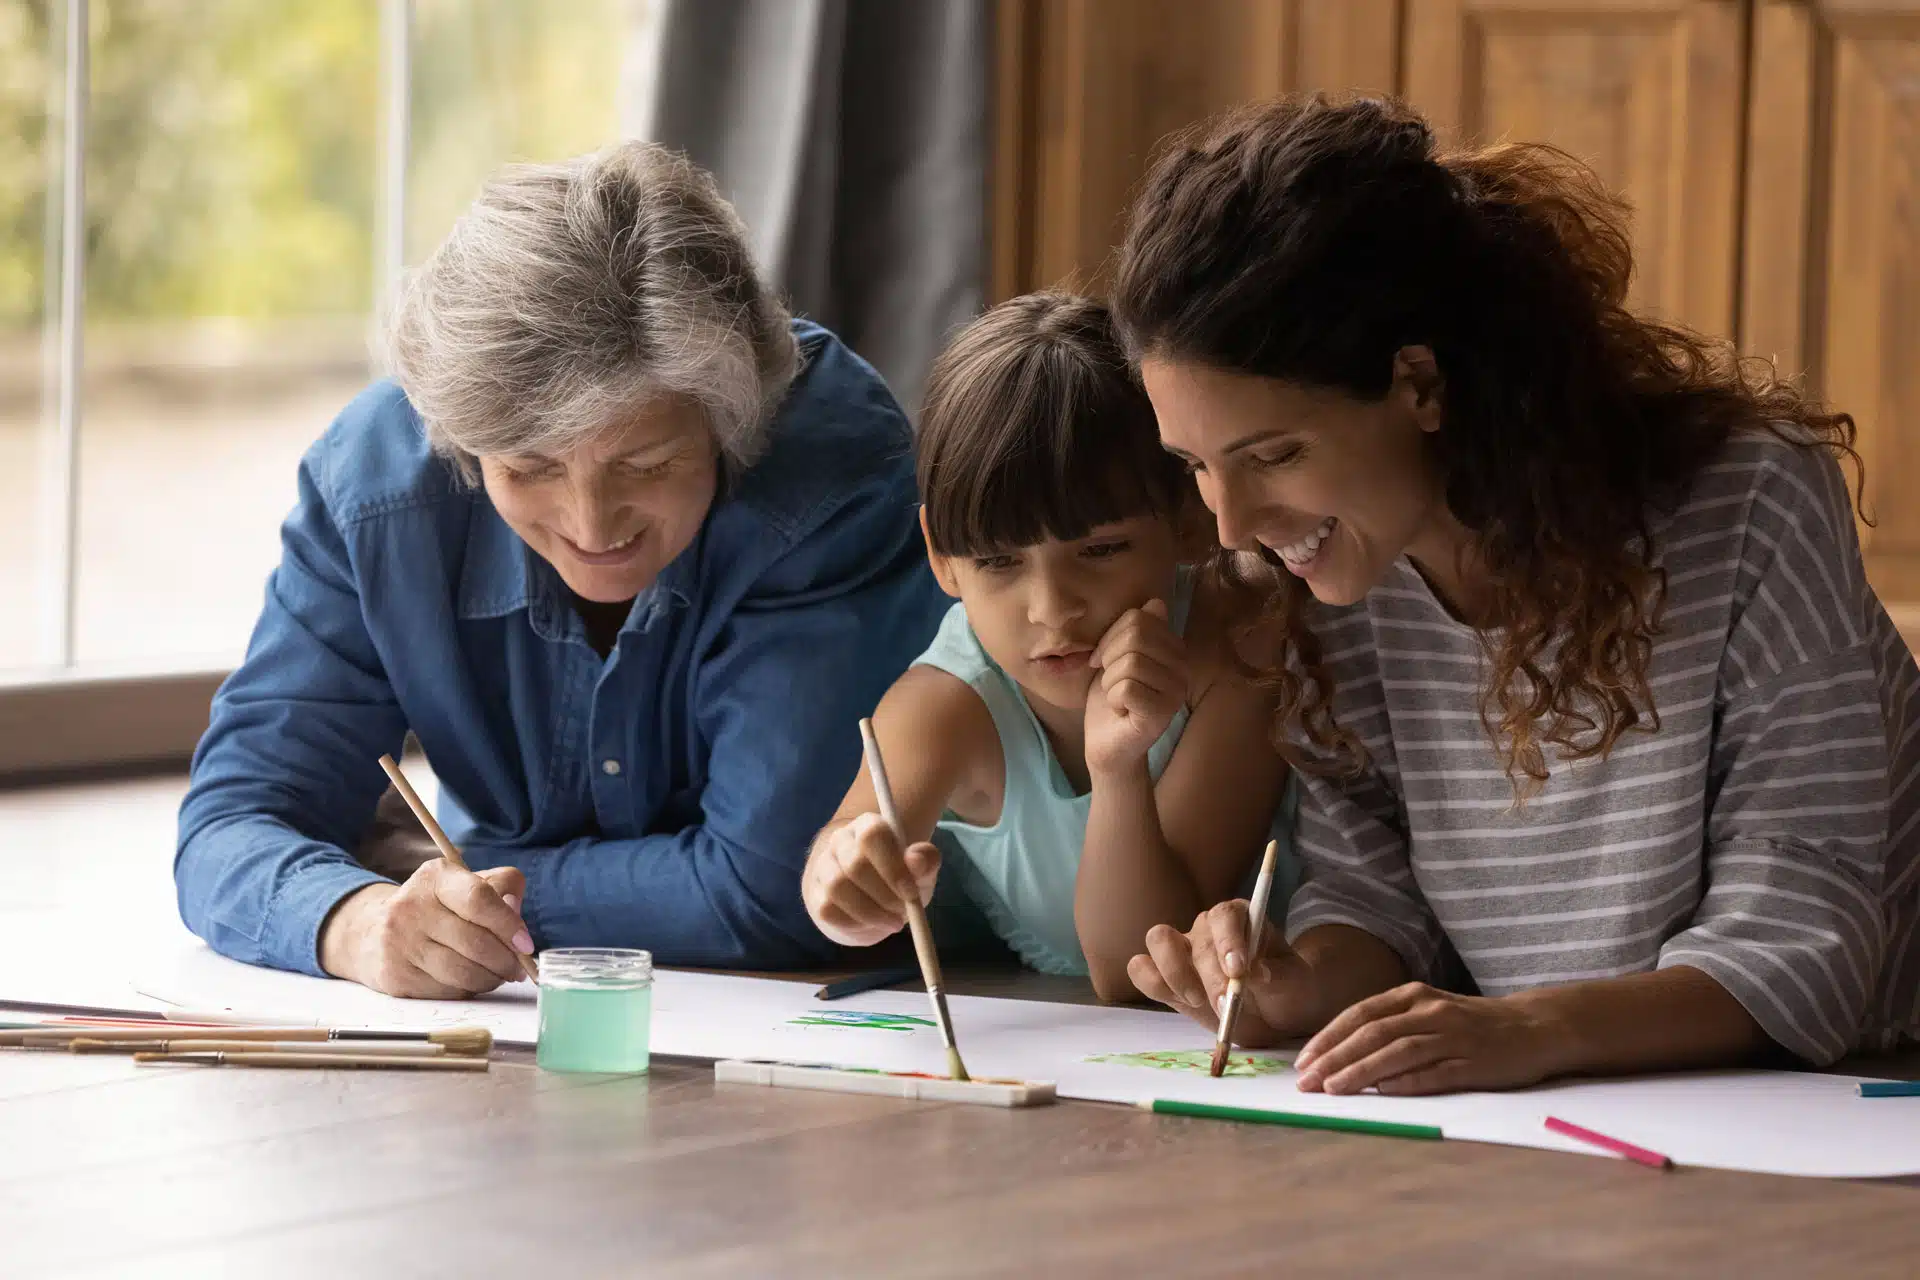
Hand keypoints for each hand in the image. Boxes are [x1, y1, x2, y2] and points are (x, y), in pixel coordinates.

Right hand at [319, 860, 531, 998]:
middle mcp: (411, 906)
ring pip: (462, 972)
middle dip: (506, 960)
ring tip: (499, 975)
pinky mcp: (395, 974)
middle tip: (518, 967)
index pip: (479, 900)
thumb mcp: (468, 884)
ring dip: (491, 979)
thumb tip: (517, 920)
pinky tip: (471, 981)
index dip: (509, 925)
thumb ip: (502, 890)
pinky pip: (446, 990)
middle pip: (474, 942)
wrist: (375, 930)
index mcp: (435, 877)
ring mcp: (399, 942)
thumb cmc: (439, 907)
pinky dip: (468, 989)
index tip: (526, 945)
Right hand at [802, 812, 940, 947]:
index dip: (892, 865)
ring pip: (837, 887)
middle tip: (905, 912)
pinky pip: (828, 910)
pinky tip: (871, 924)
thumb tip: (917, 860)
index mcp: (868, 826)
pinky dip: (854, 923)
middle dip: (884, 895)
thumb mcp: (921, 870)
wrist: (872, 900)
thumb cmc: (899, 879)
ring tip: (892, 922)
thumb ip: (925, 862)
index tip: (911, 892)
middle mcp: (840, 841)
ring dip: (870, 912)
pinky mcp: (815, 894)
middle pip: (854, 864)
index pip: (872, 834)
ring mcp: (823, 866)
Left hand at [1084, 599, 1189, 775]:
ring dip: (1110, 682)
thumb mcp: (1116, 655)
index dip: (1111, 637)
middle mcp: (1183, 669)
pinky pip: (1126, 688)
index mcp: (1174, 649)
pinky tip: (1121, 711)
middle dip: (1109, 658)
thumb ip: (1134, 630)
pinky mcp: (1162, 715)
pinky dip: (1112, 698)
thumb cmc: (1112, 698)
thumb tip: (1156, 603)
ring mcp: (1176, 692)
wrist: (1107, 744)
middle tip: (1111, 681)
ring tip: (1117, 697)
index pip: (1139, 617)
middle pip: (1135, 637)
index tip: (1104, 660)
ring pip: (1130, 663)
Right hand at [1125, 899, 1322, 1046]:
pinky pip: (1142, 969)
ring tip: (1199, 1001)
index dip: (1228, 940)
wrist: (1276, 1015)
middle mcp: (1207, 928)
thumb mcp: (1293, 983)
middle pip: (1196, 939)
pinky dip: (1153, 983)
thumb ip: (1276, 976)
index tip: (1239, 971)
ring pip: (1158, 940)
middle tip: (1228, 1006)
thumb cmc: (1287, 990)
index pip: (1226, 915)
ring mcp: (1182, 949)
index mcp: (1241, 918)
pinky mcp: (1165, 976)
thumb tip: (1253, 974)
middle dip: (1210, 976)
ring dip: (1174, 973)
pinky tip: (1180, 1002)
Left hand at [1294, 984, 1565, 1095]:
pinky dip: (1406, 1083)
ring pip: (1397, 1052)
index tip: (1302, 1061)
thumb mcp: (1428, 1011)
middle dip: (1334, 1058)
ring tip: (1333, 1089)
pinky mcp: (1473, 1062)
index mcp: (1412, 996)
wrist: (1535, 1026)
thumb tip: (1341, 1052)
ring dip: (1361, 1071)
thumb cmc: (1472, 1023)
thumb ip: (1390, 1026)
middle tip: (1306, 1082)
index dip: (1328, 1038)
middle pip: (1372, 1033)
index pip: (1359, 1015)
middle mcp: (1429, 1011)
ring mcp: (1452, 1036)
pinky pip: (1434, 1073)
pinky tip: (1383, 1094)